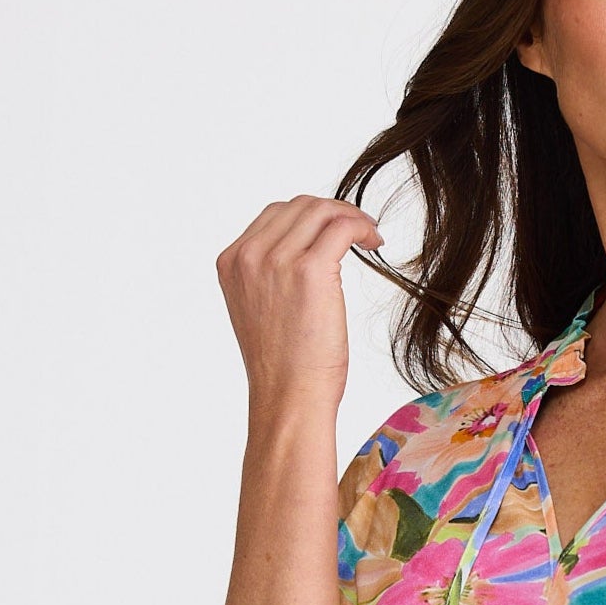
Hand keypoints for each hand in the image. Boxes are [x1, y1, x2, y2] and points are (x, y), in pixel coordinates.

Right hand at [215, 193, 383, 414]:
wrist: (288, 398)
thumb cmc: (283, 367)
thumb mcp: (260, 310)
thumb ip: (270, 275)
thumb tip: (308, 250)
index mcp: (232, 263)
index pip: (274, 215)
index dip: (310, 216)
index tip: (334, 230)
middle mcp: (249, 256)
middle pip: (298, 206)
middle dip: (332, 211)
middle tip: (359, 228)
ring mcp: (277, 260)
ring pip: (320, 211)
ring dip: (350, 216)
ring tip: (369, 236)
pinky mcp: (309, 270)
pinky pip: (341, 227)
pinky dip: (362, 227)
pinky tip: (374, 243)